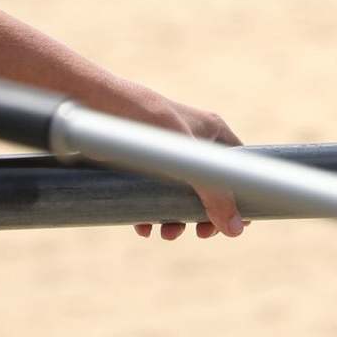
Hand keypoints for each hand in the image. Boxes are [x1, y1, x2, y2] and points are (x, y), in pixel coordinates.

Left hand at [121, 92, 246, 241]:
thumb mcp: (186, 157)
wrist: (95, 103)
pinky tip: (143, 226)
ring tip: (165, 233)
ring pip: (181, 194)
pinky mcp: (142, 162)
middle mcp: (193, 142)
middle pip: (211, 186)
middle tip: (199, 233)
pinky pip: (154, 193)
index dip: (241, 196)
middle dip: (203, 214)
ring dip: (176, 219)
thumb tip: (234, 230)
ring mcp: (167, 153)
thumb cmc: (146, 118)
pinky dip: (151, 212)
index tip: (234, 224)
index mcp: (212, 131)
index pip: (241, 166)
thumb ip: (213, 192)